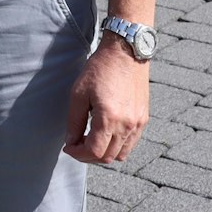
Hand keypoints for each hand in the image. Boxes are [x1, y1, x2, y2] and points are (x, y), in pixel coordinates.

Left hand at [63, 39, 150, 163]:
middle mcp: (127, 124)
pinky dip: (117, 146)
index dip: (78, 154)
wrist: (125, 54)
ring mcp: (138, 123)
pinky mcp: (143, 119)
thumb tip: (71, 141)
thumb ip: (74, 121)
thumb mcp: (78, 93)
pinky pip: (131, 143)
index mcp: (109, 118)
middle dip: (88, 156)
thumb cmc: (99, 70)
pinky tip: (106, 134)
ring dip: (104, 153)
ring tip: (90, 141)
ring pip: (121, 154)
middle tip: (76, 146)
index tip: (68, 147)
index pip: (94, 151)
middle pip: (108, 157)